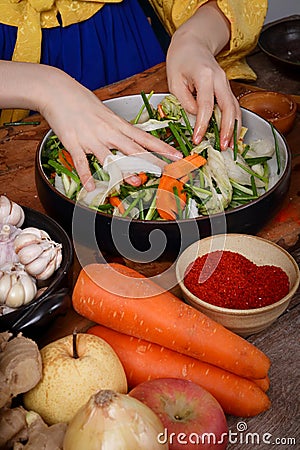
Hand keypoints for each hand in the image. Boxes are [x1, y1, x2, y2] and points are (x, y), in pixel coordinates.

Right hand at [40, 69, 181, 190]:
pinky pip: (81, 161)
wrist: (56, 89)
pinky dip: (86, 175)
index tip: (177, 156)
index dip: (162, 148)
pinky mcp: (73, 142)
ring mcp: (91, 138)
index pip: (144, 138)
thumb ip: (117, 129)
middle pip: (134, 149)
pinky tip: (91, 187)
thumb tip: (129, 142)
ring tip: (136, 181)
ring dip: (123, 170)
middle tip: (166, 172)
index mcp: (117, 124)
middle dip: (151, 161)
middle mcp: (107, 132)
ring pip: (110, 157)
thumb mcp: (105, 113)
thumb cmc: (81, 100)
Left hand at [166, 1, 240, 149]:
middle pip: (228, 107)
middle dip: (227, 129)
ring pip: (235, 108)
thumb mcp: (174, 81)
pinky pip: (233, 107)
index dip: (203, 124)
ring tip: (231, 146)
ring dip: (234, 128)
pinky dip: (234, 122)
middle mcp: (220, 79)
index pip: (206, 105)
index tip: (198, 139)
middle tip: (224, 147)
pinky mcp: (227, 88)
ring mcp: (226, 83)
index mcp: (205, 75)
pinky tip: (232, 135)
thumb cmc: (180, 61)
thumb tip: (196, 118)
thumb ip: (184, 101)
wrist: (193, 43)